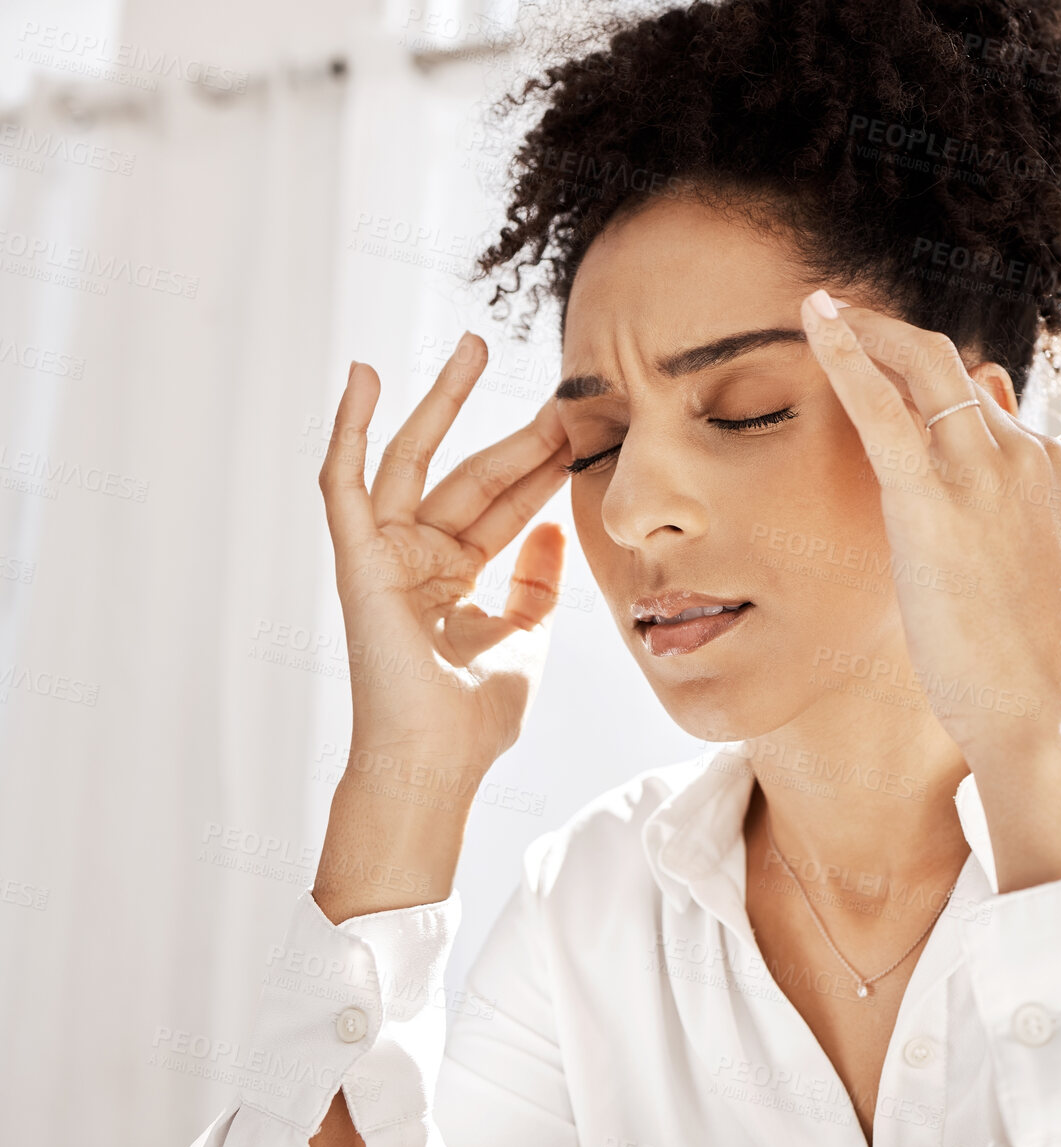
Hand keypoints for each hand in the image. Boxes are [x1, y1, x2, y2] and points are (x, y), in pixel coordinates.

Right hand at [318, 333, 573, 784]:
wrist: (438, 763)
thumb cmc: (475, 716)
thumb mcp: (525, 635)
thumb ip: (536, 581)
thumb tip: (550, 528)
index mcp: (456, 574)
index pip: (507, 502)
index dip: (547, 465)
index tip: (591, 428)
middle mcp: (418, 556)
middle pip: (474, 475)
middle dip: (522, 433)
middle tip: (565, 389)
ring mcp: (384, 554)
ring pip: (415, 460)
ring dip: (444, 403)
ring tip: (475, 346)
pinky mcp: (356, 558)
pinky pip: (346, 482)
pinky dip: (351, 429)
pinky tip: (365, 377)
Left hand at [796, 292, 1060, 761]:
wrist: (1038, 708)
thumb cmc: (1039, 652)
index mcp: (1049, 466)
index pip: (981, 399)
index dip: (927, 380)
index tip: (886, 364)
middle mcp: (1021, 453)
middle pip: (950, 368)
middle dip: (892, 333)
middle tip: (843, 315)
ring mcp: (981, 471)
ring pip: (920, 368)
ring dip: (864, 330)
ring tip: (819, 309)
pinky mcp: (931, 498)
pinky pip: (883, 407)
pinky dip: (848, 354)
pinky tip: (817, 321)